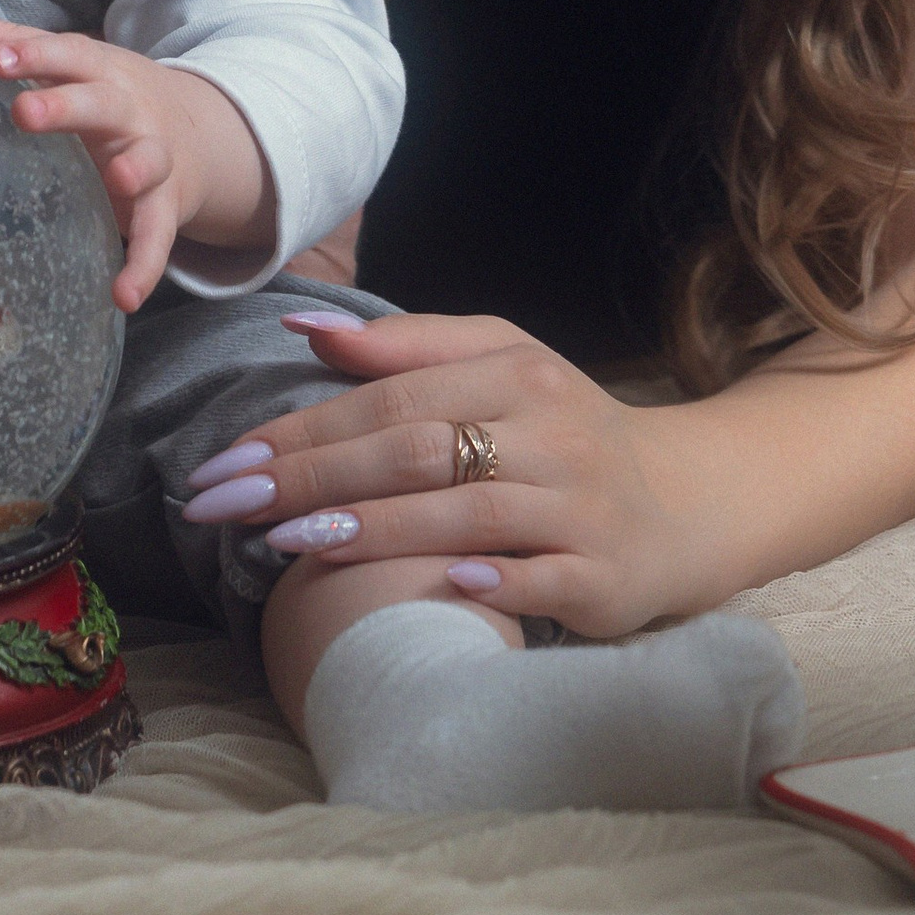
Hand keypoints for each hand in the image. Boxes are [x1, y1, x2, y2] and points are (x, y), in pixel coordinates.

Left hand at [0, 7, 269, 313]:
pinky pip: (160, 238)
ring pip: (147, 161)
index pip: (64, 55)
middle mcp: (129, 110)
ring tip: (118, 179)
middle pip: (100, 102)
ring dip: (135, 170)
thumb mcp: (72, 64)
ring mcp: (153, 157)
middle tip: (24, 112)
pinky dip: (145, 267)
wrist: (197, 130)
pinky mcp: (167, 205)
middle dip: (66, 105)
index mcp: (99, 71)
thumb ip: (16, 43)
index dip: (30, 55)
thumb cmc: (110, 94)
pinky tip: (124, 295)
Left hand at [181, 311, 691, 636]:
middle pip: (416, 450)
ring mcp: (580, 507)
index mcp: (516, 374)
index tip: (227, 460)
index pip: (391, 396)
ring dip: (376, 530)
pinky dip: (495, 582)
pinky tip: (442, 584)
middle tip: (226, 504)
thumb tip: (303, 329)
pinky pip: (544, 578)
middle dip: (312, 477)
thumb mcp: (500, 364)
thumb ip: (404, 346)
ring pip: (468, 513)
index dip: (303, 427)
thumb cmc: (563, 432)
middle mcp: (550, 435)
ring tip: (290, 542)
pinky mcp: (608, 576)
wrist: (687, 504)